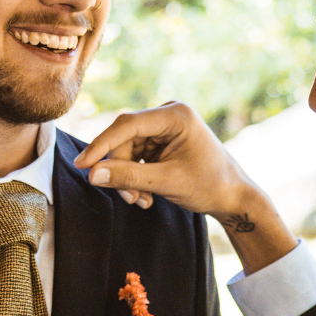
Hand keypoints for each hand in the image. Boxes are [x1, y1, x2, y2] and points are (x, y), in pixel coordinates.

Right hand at [75, 102, 297, 274]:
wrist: (234, 197)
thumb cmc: (209, 186)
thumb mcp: (167, 183)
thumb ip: (129, 177)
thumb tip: (92, 174)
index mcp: (176, 115)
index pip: (127, 125)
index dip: (101, 145)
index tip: (82, 165)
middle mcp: (169, 115)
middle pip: (125, 139)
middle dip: (121, 170)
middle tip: (129, 199)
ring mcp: (165, 127)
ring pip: (127, 150)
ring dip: (129, 178)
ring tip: (142, 201)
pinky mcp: (162, 141)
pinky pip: (135, 156)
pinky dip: (136, 177)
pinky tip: (147, 195)